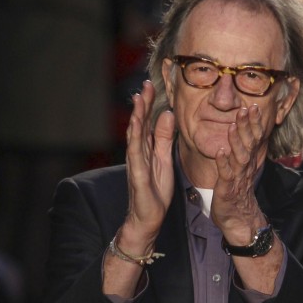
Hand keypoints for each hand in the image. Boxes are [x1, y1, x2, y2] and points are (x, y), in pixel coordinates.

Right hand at [122, 80, 175, 248]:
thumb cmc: (155, 191)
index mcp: (146, 149)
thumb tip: (167, 115)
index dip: (149, 104)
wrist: (148, 218)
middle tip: (145, 84)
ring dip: (136, 116)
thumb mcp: (165, 160)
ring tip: (139, 98)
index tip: (152, 86)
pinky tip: (136, 124)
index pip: (147, 122)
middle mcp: (138, 152)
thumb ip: (164, 139)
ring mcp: (136, 162)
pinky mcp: (138, 174)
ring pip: (135, 135)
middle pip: (139, 124)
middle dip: (142, 104)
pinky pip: (136, 152)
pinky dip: (135, 137)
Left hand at [211, 104, 271, 240]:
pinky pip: (226, 174)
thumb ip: (242, 151)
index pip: (254, 138)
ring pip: (240, 157)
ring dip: (236, 141)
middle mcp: (246, 167)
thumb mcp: (242, 169)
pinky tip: (220, 152)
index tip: (253, 106)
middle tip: (246, 108)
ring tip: (233, 126)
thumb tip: (241, 132)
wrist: (239, 220)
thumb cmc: (237, 192)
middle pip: (249, 143)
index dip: (254, 122)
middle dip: (247, 125)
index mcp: (249, 161)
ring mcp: (237, 178)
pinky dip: (223, 163)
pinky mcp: (227, 189)